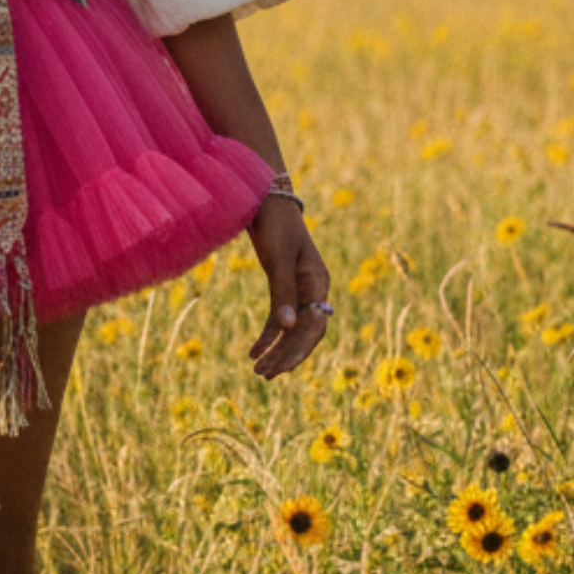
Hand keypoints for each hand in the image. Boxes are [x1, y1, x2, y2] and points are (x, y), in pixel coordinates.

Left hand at [243, 196, 331, 379]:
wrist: (266, 198)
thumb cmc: (275, 224)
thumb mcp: (278, 258)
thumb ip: (283, 292)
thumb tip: (287, 328)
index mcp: (318, 283)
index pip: (314, 327)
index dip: (298, 350)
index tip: (281, 368)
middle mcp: (313, 290)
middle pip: (303, 332)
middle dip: (285, 355)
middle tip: (265, 375)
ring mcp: (299, 289)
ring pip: (291, 329)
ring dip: (276, 350)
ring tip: (259, 371)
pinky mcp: (283, 286)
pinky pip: (278, 318)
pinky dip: (267, 335)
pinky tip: (254, 351)